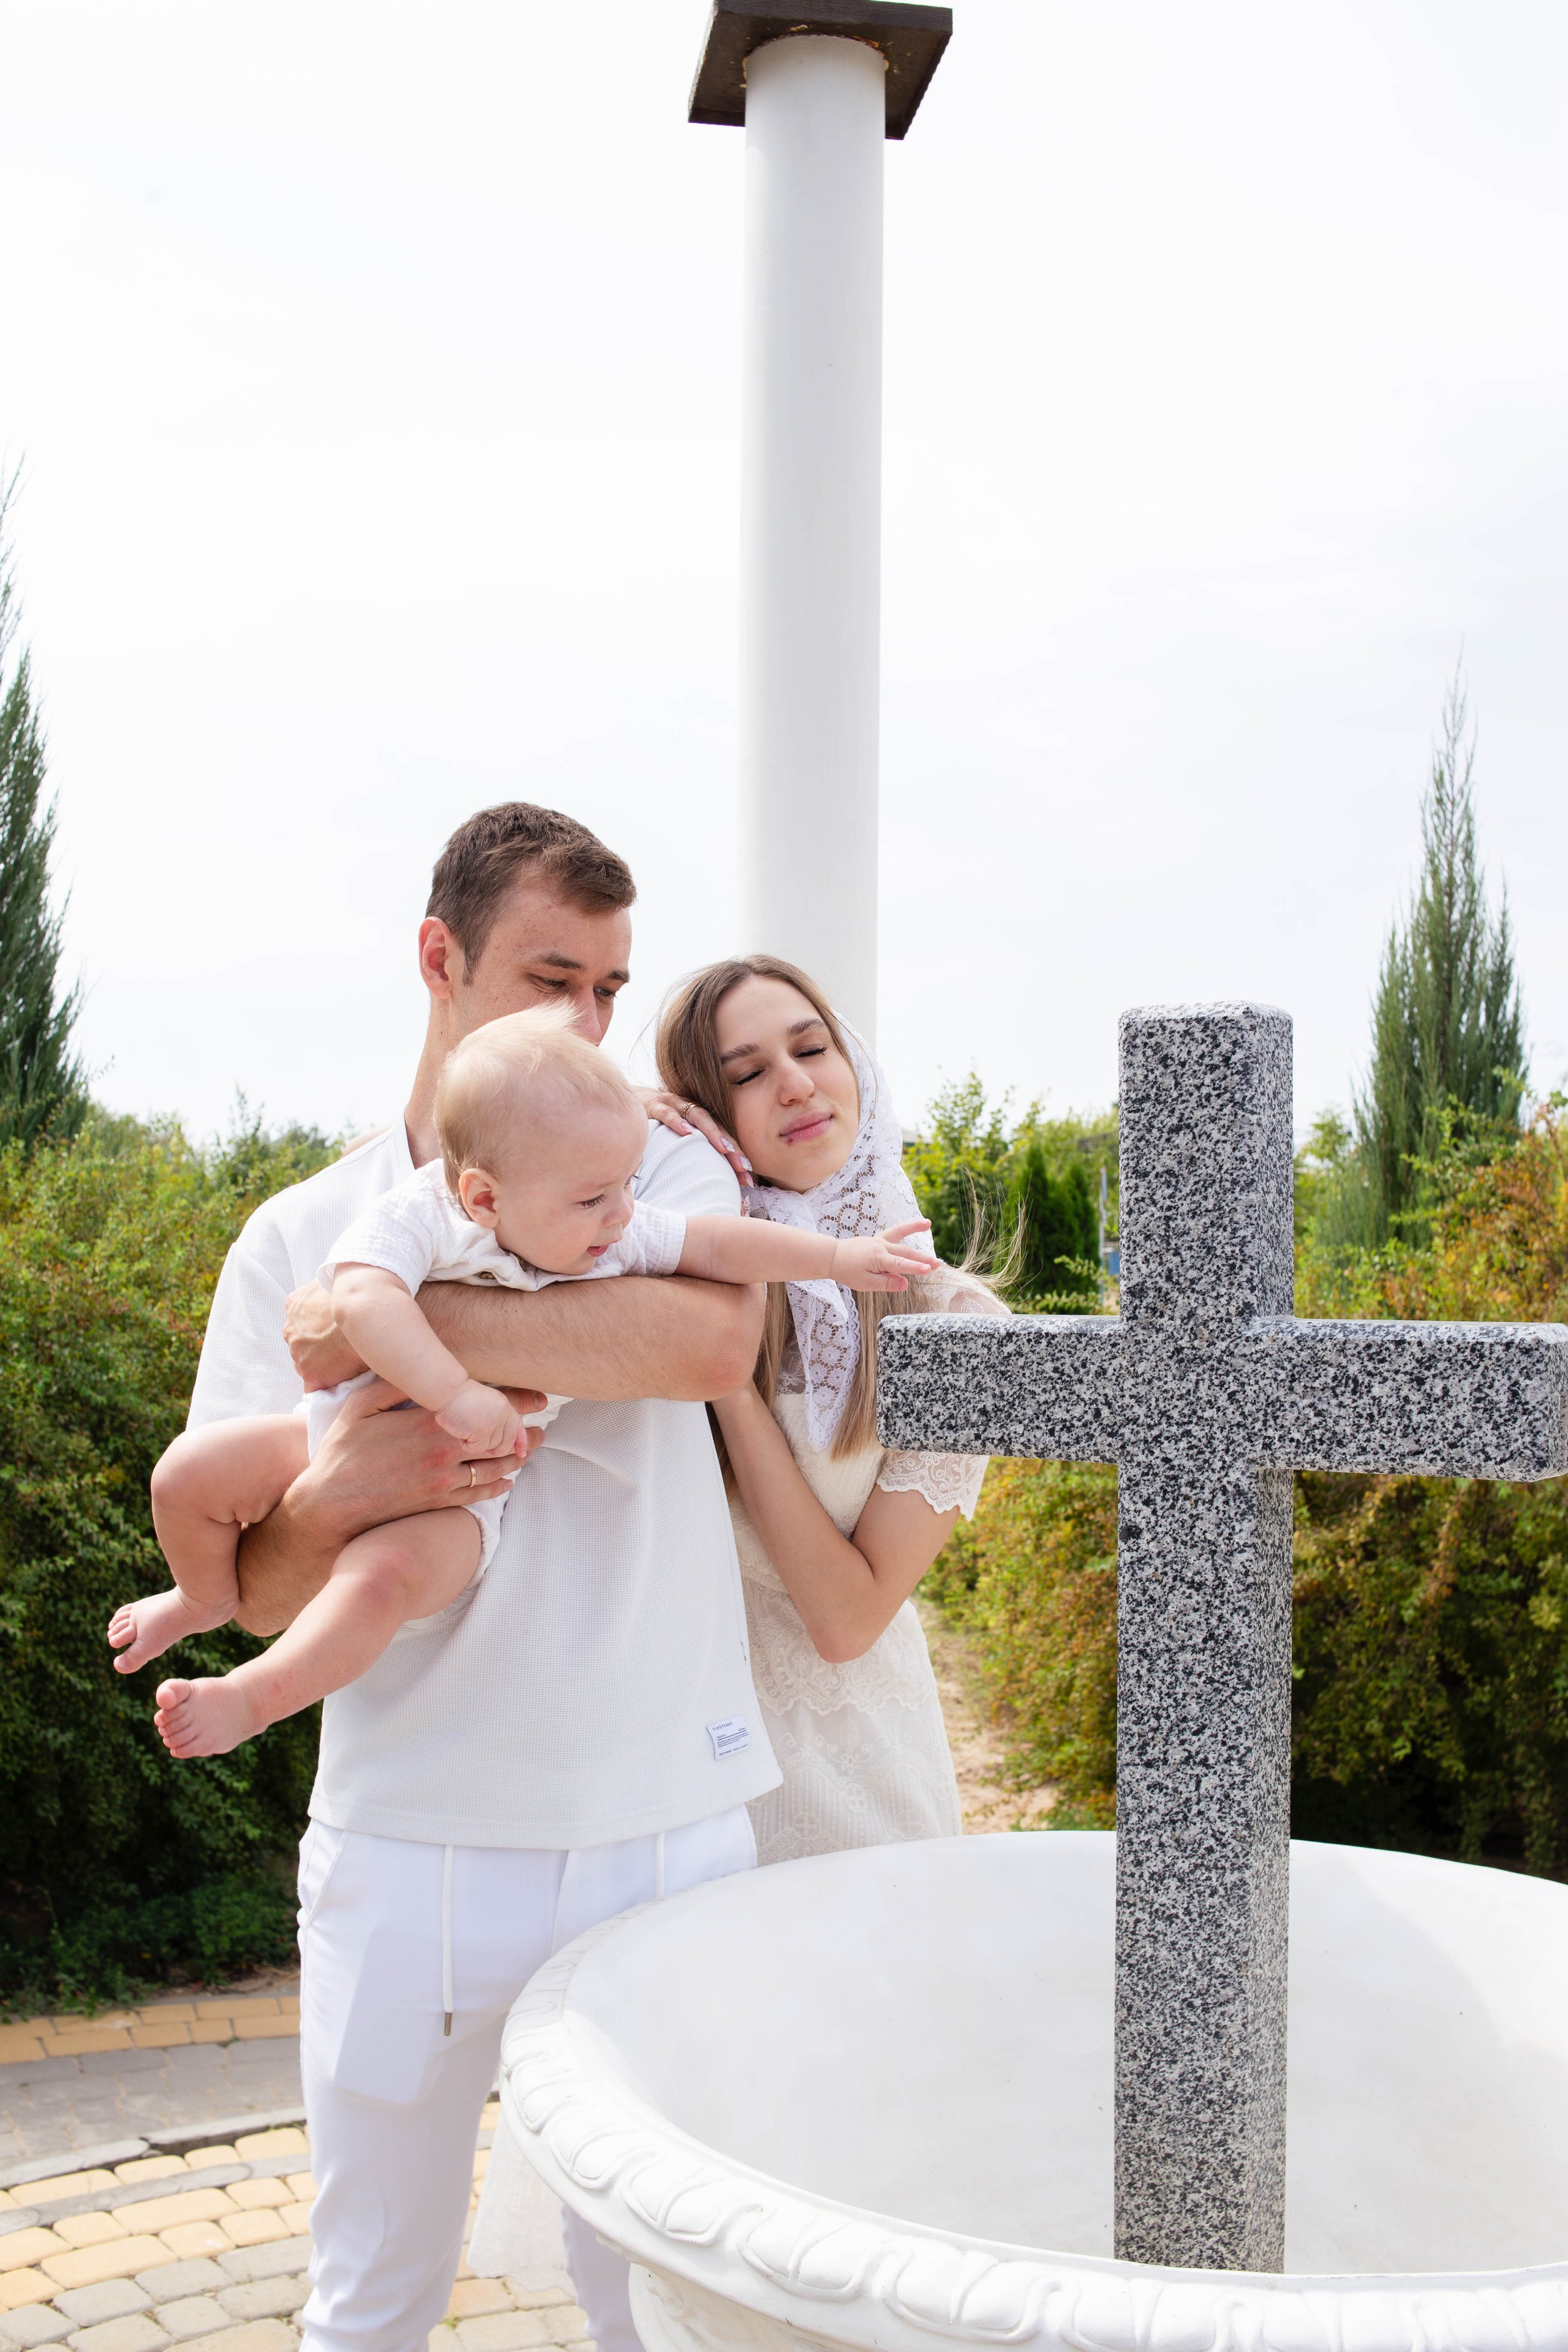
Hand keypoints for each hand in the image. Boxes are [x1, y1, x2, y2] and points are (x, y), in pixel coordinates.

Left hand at [284, 1280, 366, 1390]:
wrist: (366, 1311)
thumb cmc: (356, 1294)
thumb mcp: (335, 1280)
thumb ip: (327, 1291)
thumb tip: (336, 1292)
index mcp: (294, 1306)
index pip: (301, 1321)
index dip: (319, 1329)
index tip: (332, 1332)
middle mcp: (290, 1330)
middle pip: (302, 1345)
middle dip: (319, 1348)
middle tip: (342, 1347)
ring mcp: (299, 1354)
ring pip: (309, 1365)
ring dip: (324, 1366)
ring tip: (348, 1363)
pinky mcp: (311, 1375)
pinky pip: (316, 1387)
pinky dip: (328, 1385)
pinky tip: (343, 1381)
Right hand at [310, 1376, 541, 1526]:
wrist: (331, 1504)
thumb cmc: (342, 1450)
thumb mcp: (361, 1405)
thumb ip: (393, 1382)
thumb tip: (417, 1362)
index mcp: (430, 1422)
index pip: (487, 1407)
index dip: (518, 1401)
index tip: (537, 1396)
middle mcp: (444, 1452)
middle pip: (500, 1439)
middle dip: (525, 1431)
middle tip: (541, 1424)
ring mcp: (443, 1481)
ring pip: (494, 1468)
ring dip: (518, 1457)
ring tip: (532, 1448)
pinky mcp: (438, 1503)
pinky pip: (478, 1495)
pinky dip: (498, 1486)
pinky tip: (507, 1480)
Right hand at [435, 1379, 522, 1455]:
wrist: (446, 1391)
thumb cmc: (456, 1397)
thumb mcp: (483, 1403)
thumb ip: (495, 1417)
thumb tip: (504, 1440)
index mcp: (503, 1405)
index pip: (517, 1427)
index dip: (522, 1441)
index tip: (522, 1453)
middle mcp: (502, 1414)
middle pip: (506, 1442)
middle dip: (498, 1450)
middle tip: (486, 1449)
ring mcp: (493, 1424)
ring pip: (490, 1447)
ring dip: (476, 1443)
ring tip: (464, 1428)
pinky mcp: (481, 1432)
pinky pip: (476, 1449)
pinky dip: (466, 1444)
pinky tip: (459, 1431)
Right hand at [639, 1087, 751, 1185]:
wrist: (627, 1100)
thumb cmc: (653, 1126)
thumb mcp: (673, 1142)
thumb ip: (689, 1158)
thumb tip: (703, 1189)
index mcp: (698, 1120)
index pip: (722, 1137)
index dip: (736, 1156)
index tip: (747, 1178)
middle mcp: (690, 1110)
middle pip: (717, 1127)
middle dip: (732, 1147)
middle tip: (744, 1167)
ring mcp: (674, 1105)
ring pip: (698, 1117)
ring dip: (713, 1132)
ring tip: (725, 1148)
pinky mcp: (654, 1105)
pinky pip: (668, 1113)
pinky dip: (678, 1122)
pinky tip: (687, 1134)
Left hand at [828, 1220, 935, 1292]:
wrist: (832, 1256)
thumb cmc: (847, 1271)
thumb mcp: (865, 1283)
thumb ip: (886, 1282)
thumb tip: (905, 1284)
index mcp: (878, 1258)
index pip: (901, 1264)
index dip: (915, 1267)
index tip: (928, 1270)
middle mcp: (881, 1246)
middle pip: (906, 1252)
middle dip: (923, 1258)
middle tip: (937, 1264)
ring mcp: (880, 1240)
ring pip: (901, 1237)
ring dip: (916, 1234)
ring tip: (928, 1227)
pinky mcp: (878, 1239)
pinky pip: (895, 1232)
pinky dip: (907, 1228)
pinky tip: (921, 1225)